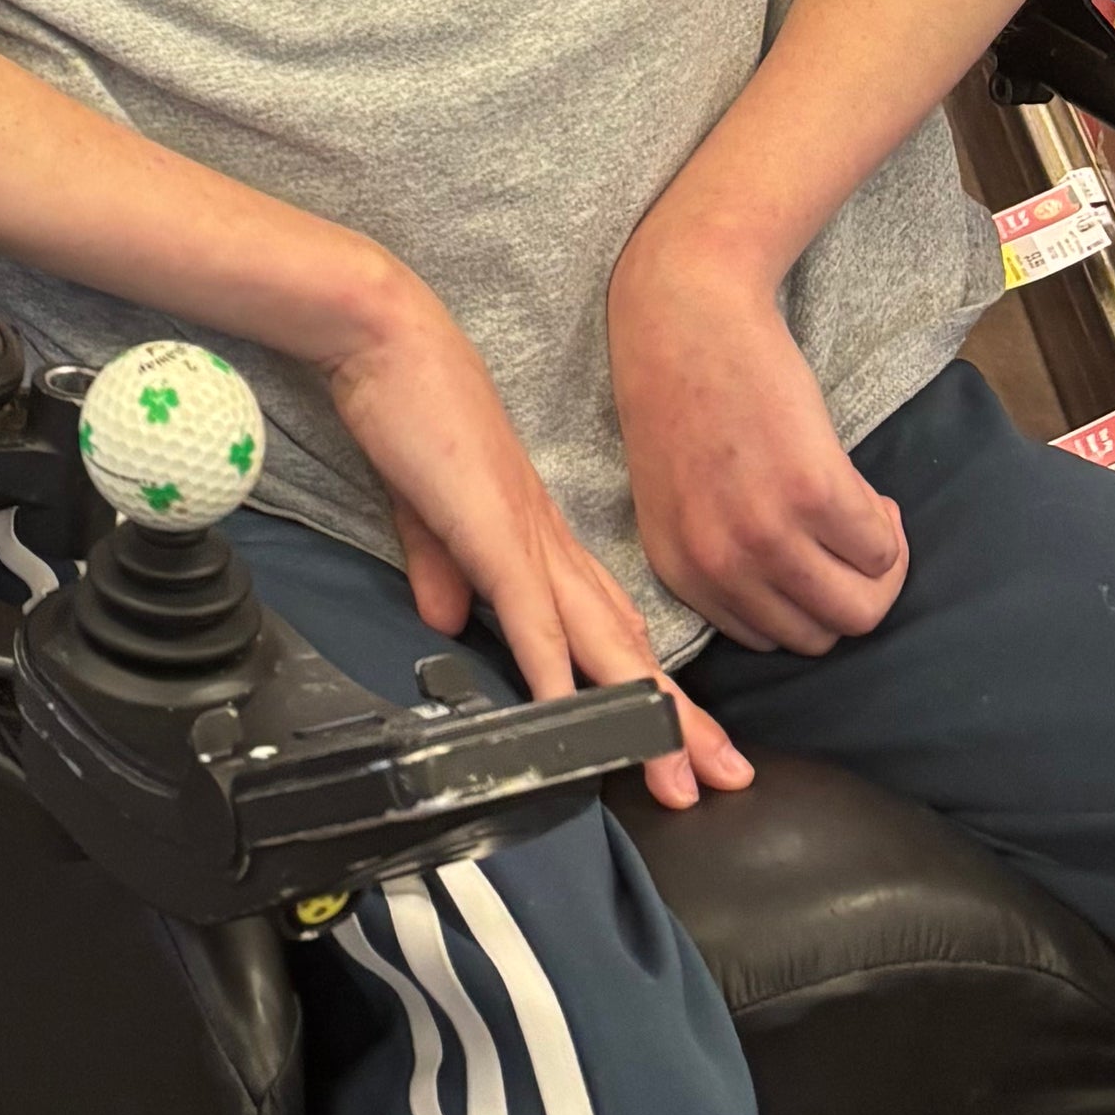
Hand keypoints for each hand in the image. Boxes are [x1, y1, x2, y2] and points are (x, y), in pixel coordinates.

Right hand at [325, 278, 746, 810]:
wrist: (387, 338)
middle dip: (677, 717)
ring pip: (598, 639)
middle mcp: (548, 544)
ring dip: (639, 711)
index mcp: (538, 539)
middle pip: (626, 644)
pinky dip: (551, 668)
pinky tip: (570, 715)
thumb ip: (442, 565)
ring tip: (677, 771)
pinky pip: (529, 611)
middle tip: (727, 776)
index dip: (647, 685)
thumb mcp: (427, 508)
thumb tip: (449, 622)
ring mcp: (525, 536)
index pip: (608, 625)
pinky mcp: (490, 528)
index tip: (683, 736)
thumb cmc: (408, 410)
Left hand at [609, 224, 907, 656]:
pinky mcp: (814, 493)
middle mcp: (719, 565)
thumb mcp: (676, 498)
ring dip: (879, 569)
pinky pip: (882, 549)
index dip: (804, 599)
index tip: (813, 556)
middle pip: (822, 634)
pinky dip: (888, 527)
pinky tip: (868, 488)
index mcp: (681, 571)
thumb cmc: (684, 393)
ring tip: (866, 516)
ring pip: (861, 608)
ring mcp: (766, 534)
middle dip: (849, 592)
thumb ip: (718, 554)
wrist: (685, 314)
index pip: (769, 640)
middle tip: (851, 538)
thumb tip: (788, 596)